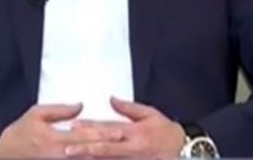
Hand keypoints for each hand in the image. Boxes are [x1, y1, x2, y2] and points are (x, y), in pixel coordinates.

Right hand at [0, 103, 124, 157]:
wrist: (3, 156)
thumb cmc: (19, 134)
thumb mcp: (36, 115)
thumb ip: (59, 111)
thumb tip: (80, 105)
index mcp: (56, 140)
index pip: (86, 136)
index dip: (105, 133)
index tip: (121, 130)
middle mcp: (61, 156)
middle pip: (91, 152)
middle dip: (111, 147)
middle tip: (127, 142)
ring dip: (104, 157)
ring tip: (121, 154)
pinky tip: (100, 158)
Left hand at [65, 97, 185, 156]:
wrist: (186, 151)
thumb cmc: (166, 132)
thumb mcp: (150, 114)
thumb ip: (128, 108)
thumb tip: (111, 99)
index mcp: (134, 131)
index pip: (107, 128)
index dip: (90, 127)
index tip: (73, 126)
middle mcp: (131, 147)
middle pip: (104, 148)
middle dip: (84, 148)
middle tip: (66, 148)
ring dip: (90, 159)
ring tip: (73, 157)